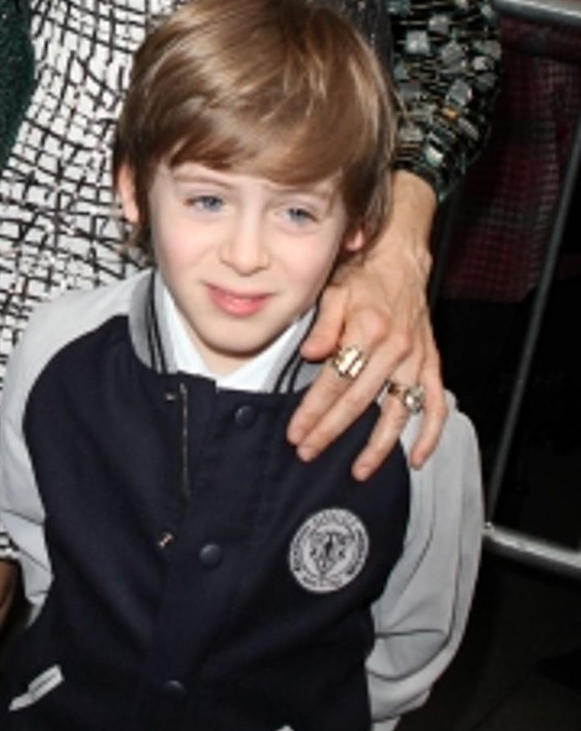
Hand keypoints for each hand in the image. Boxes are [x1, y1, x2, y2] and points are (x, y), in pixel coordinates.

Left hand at [288, 173, 445, 478]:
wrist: (401, 260)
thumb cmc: (363, 275)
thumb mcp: (333, 290)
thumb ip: (322, 325)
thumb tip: (310, 355)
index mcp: (368, 331)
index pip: (334, 381)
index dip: (313, 411)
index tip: (296, 432)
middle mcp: (395, 349)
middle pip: (359, 402)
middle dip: (331, 432)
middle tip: (309, 452)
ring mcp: (416, 360)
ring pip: (397, 412)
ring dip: (378, 446)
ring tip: (358, 470)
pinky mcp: (431, 364)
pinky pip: (434, 405)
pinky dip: (430, 434)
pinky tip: (416, 458)